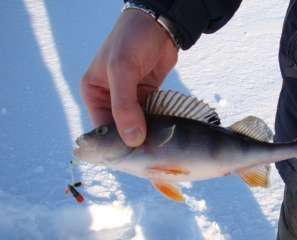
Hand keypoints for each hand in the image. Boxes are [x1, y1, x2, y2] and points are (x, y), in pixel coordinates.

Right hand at [81, 10, 177, 146]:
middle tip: (151, 156)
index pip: (102, 127)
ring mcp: (130, 98)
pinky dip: (158, 125)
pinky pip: (151, 116)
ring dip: (148, 134)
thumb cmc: (132, 41)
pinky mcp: (147, 96)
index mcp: (94, 92)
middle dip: (134, 141)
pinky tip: (167, 135)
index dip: (116, 144)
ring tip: (161, 149)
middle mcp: (110, 98)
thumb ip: (125, 106)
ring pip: (137, 124)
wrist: (159, 24)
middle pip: (120, 128)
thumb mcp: (122, 71)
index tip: (135, 156)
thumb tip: (132, 139)